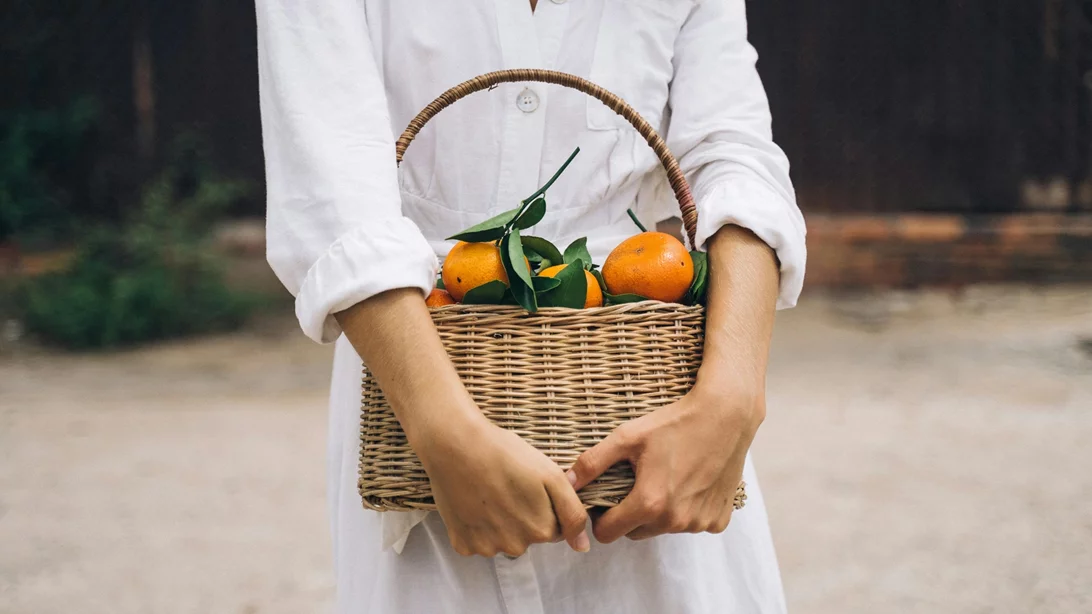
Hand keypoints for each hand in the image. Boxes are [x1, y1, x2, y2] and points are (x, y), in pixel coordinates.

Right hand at [416, 412, 590, 556]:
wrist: (455, 444)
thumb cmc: (505, 453)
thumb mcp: (551, 475)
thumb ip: (572, 514)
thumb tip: (582, 547)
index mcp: (541, 530)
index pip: (554, 528)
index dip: (545, 505)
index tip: (529, 486)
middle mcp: (515, 547)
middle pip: (528, 536)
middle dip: (523, 515)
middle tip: (508, 485)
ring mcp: (486, 548)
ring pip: (503, 539)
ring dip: (500, 521)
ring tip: (489, 491)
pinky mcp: (462, 544)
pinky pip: (478, 541)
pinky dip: (477, 525)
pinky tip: (473, 501)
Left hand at [567, 379, 762, 542]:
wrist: (726, 416)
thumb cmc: (675, 423)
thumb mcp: (628, 437)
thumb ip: (593, 462)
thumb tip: (566, 482)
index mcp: (649, 503)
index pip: (608, 533)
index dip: (601, 517)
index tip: (606, 498)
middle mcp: (675, 520)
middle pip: (635, 533)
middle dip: (630, 515)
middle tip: (637, 483)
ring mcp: (699, 522)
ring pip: (663, 529)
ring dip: (659, 513)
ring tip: (665, 478)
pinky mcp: (718, 520)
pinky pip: (691, 524)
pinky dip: (686, 510)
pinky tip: (689, 482)